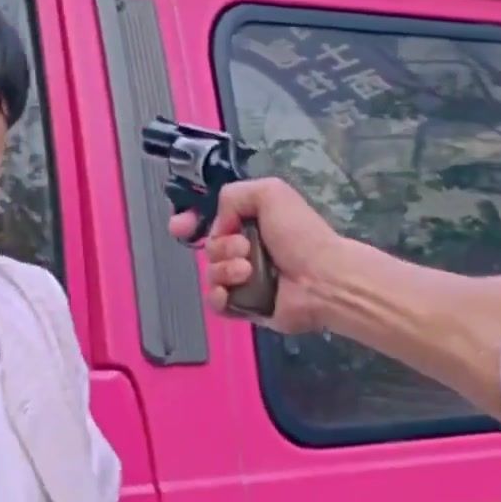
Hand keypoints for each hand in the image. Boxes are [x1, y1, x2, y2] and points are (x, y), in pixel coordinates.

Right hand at [168, 178, 341, 334]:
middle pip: (208, 248)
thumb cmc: (300, 234)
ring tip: (249, 271)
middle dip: (221, 246)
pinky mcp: (245, 308)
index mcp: (251, 223)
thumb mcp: (270, 193)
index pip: (209, 221)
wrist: (321, 279)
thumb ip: (234, 195)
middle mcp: (245, 250)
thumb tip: (220, 223)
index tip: (179, 226)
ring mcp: (244, 281)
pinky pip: (216, 303)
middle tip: (245, 249)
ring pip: (210, 274)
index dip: (188, 222)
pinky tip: (232, 292)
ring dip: (225, 270)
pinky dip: (220, 296)